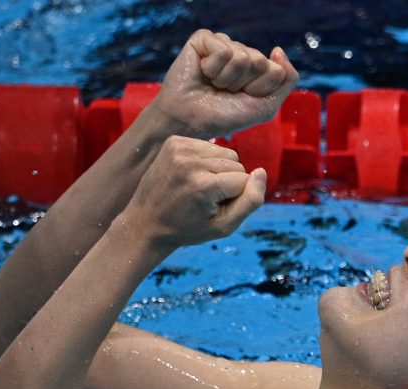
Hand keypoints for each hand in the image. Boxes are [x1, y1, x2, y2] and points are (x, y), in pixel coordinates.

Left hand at [124, 136, 265, 247]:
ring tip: (199, 187)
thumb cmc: (188, 228)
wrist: (146, 222)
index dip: (235, 198)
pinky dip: (205, 160)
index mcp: (204, 185)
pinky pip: (209, 146)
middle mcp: (191, 162)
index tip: (213, 209)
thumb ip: (251, 201)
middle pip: (237, 164)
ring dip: (219, 170)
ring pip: (225, 153)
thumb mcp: (225, 226)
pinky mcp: (174, 141)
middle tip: (205, 199)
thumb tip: (261, 171)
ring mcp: (180, 148)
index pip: (245, 180)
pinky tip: (191, 175)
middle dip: (228, 182)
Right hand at [153, 30, 299, 137]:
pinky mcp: (204, 39)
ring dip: (227, 79)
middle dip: (243, 84)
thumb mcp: (265, 106)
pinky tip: (203, 73)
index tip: (243, 98)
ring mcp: (223, 43)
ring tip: (214, 84)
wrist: (190, 121)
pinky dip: (214, 69)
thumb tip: (278, 49)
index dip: (260, 89)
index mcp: (257, 67)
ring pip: (242, 56)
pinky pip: (223, 51)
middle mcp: (241, 52)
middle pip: (261, 62)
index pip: (276, 70)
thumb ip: (287, 80)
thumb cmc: (226, 116)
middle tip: (226, 92)